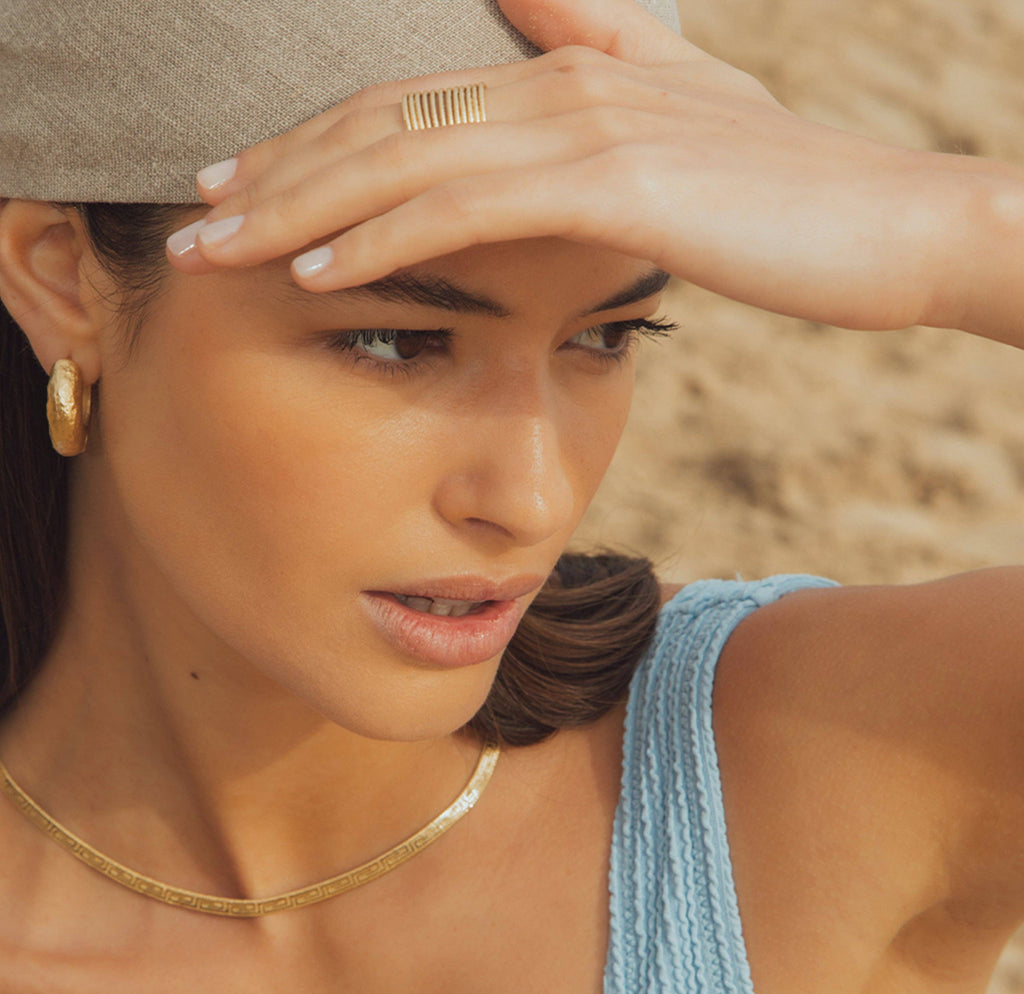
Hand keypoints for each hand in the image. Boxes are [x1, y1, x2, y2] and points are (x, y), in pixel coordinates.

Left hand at [165, 0, 984, 333]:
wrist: (896, 224)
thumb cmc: (791, 195)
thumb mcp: (690, 114)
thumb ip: (605, 67)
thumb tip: (533, 47)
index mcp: (571, 69)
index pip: (408, 103)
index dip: (314, 139)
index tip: (243, 184)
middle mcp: (564, 78)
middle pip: (381, 122)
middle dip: (275, 172)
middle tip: (192, 217)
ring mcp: (585, 124)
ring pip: (402, 161)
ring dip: (296, 209)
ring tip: (216, 250)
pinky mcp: (612, 182)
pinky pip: (464, 211)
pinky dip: (379, 240)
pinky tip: (313, 274)